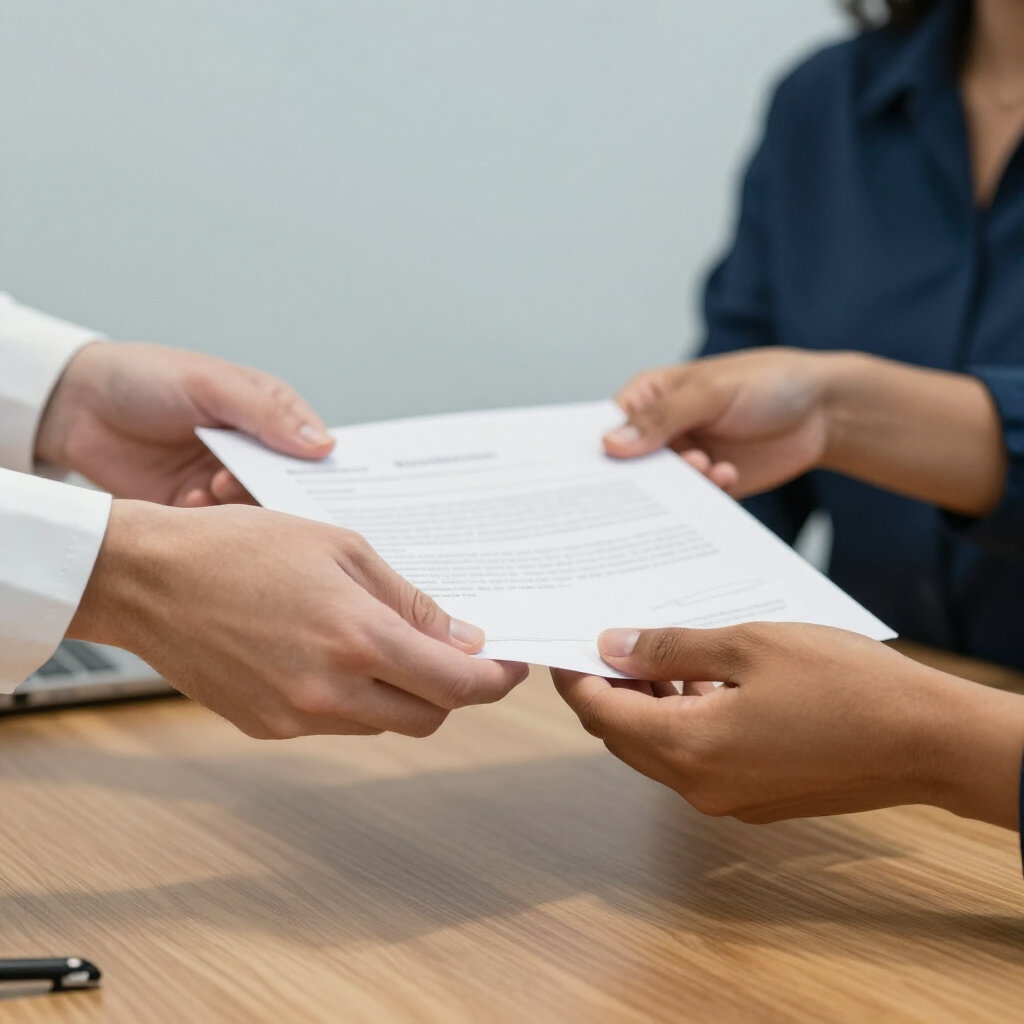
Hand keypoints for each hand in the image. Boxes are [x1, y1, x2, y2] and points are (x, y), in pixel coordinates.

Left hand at [35, 342, 334, 505]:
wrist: (74, 407)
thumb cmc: (147, 378)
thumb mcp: (212, 384)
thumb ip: (267, 415)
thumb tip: (325, 445)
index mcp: (270, 415)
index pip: (314, 448)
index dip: (328, 470)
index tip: (336, 491)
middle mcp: (253, 452)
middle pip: (290, 486)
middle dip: (284, 494)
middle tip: (271, 495)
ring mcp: (225, 481)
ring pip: (257, 510)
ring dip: (243, 505)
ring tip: (216, 486)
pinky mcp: (195, 508)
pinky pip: (220, 528)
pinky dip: (212, 520)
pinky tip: (192, 500)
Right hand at [69, 501, 526, 738]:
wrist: (148, 578)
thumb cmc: (242, 546)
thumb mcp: (341, 548)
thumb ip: (409, 600)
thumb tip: (463, 638)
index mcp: (358, 639)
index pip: (456, 685)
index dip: (495, 681)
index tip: (510, 667)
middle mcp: (331, 691)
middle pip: (428, 716)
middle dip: (453, 689)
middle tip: (455, 653)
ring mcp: (296, 717)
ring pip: (383, 723)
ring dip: (403, 694)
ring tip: (388, 645)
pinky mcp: (267, 727)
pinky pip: (336, 723)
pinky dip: (355, 698)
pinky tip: (336, 656)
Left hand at [553, 623, 1023, 828]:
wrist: (928, 739)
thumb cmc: (843, 682)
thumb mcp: (747, 645)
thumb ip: (669, 650)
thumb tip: (610, 647)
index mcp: (688, 748)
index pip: (600, 714)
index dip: (576, 676)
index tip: (568, 642)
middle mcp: (699, 786)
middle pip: (623, 738)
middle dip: (608, 690)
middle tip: (613, 641)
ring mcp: (729, 800)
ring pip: (659, 752)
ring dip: (647, 708)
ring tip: (660, 656)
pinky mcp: (757, 799)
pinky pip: (696, 763)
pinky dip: (683, 725)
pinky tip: (704, 685)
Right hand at [601, 349, 1005, 515]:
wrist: (826, 410)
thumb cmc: (767, 382)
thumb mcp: (711, 393)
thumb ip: (662, 419)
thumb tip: (609, 444)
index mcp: (649, 399)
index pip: (608, 428)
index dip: (596, 451)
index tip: (588, 474)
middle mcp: (662, 433)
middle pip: (629, 466)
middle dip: (635, 478)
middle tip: (640, 489)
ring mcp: (686, 461)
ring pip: (662, 489)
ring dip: (679, 485)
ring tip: (706, 468)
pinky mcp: (711, 487)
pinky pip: (694, 503)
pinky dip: (705, 497)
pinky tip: (727, 478)